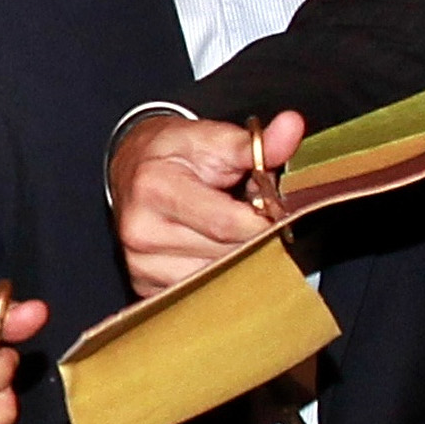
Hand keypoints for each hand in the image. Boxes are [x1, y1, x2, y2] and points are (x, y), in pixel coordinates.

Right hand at [110, 111, 306, 295]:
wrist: (133, 169)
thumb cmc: (175, 153)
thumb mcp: (213, 138)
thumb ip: (256, 143)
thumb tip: (292, 127)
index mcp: (154, 188)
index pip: (227, 223)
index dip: (263, 219)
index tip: (278, 210)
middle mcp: (140, 231)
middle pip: (226, 255)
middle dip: (253, 239)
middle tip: (253, 216)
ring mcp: (140, 265)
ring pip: (219, 281)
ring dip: (239, 261)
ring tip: (231, 232)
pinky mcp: (145, 288)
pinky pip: (203, 295)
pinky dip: (220, 278)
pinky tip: (216, 252)